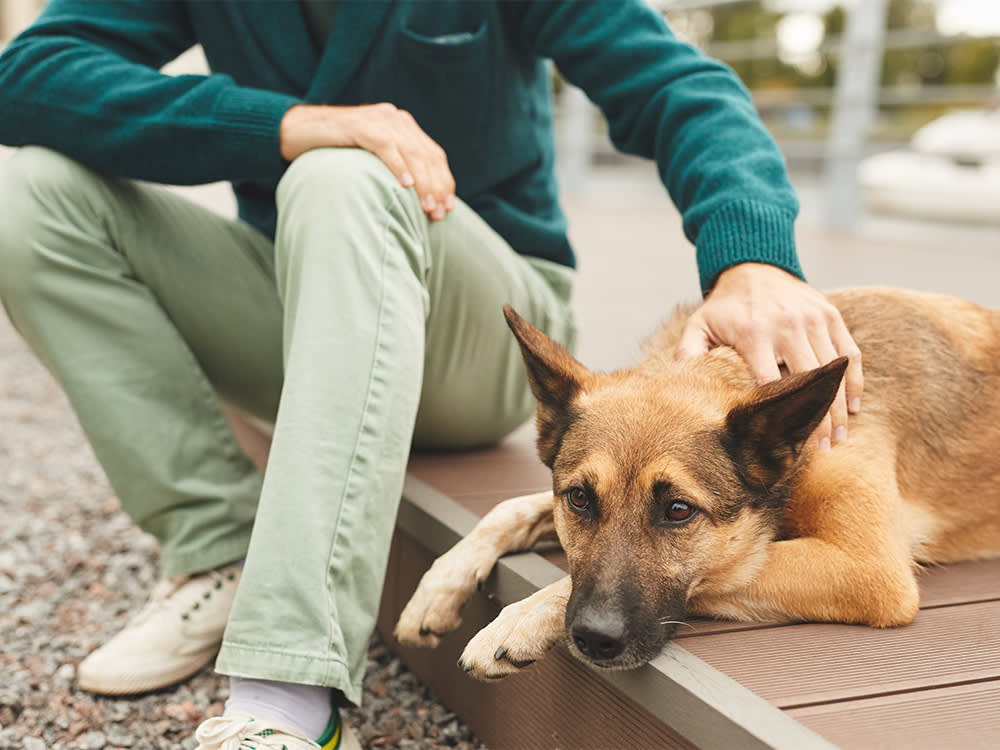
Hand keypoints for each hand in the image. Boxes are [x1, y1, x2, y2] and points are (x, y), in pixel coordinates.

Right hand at [279, 103, 455, 220]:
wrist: (297, 130)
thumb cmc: (335, 152)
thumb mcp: (372, 160)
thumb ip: (395, 168)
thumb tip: (418, 201)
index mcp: (403, 126)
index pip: (434, 155)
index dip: (444, 182)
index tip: (447, 208)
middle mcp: (395, 119)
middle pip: (427, 155)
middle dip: (436, 187)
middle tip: (438, 213)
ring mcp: (378, 119)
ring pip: (411, 152)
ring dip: (422, 181)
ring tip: (426, 206)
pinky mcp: (359, 125)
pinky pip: (385, 146)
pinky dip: (397, 165)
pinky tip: (405, 185)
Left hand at [675, 263, 862, 449]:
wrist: (754, 268)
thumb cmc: (724, 308)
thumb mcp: (699, 326)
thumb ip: (689, 355)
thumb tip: (682, 388)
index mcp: (754, 333)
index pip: (771, 383)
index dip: (781, 416)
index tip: (784, 443)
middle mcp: (787, 325)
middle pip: (810, 382)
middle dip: (818, 420)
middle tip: (822, 451)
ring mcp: (813, 319)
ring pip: (835, 372)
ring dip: (840, 408)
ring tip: (838, 438)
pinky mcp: (831, 315)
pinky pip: (851, 354)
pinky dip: (855, 382)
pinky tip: (854, 408)